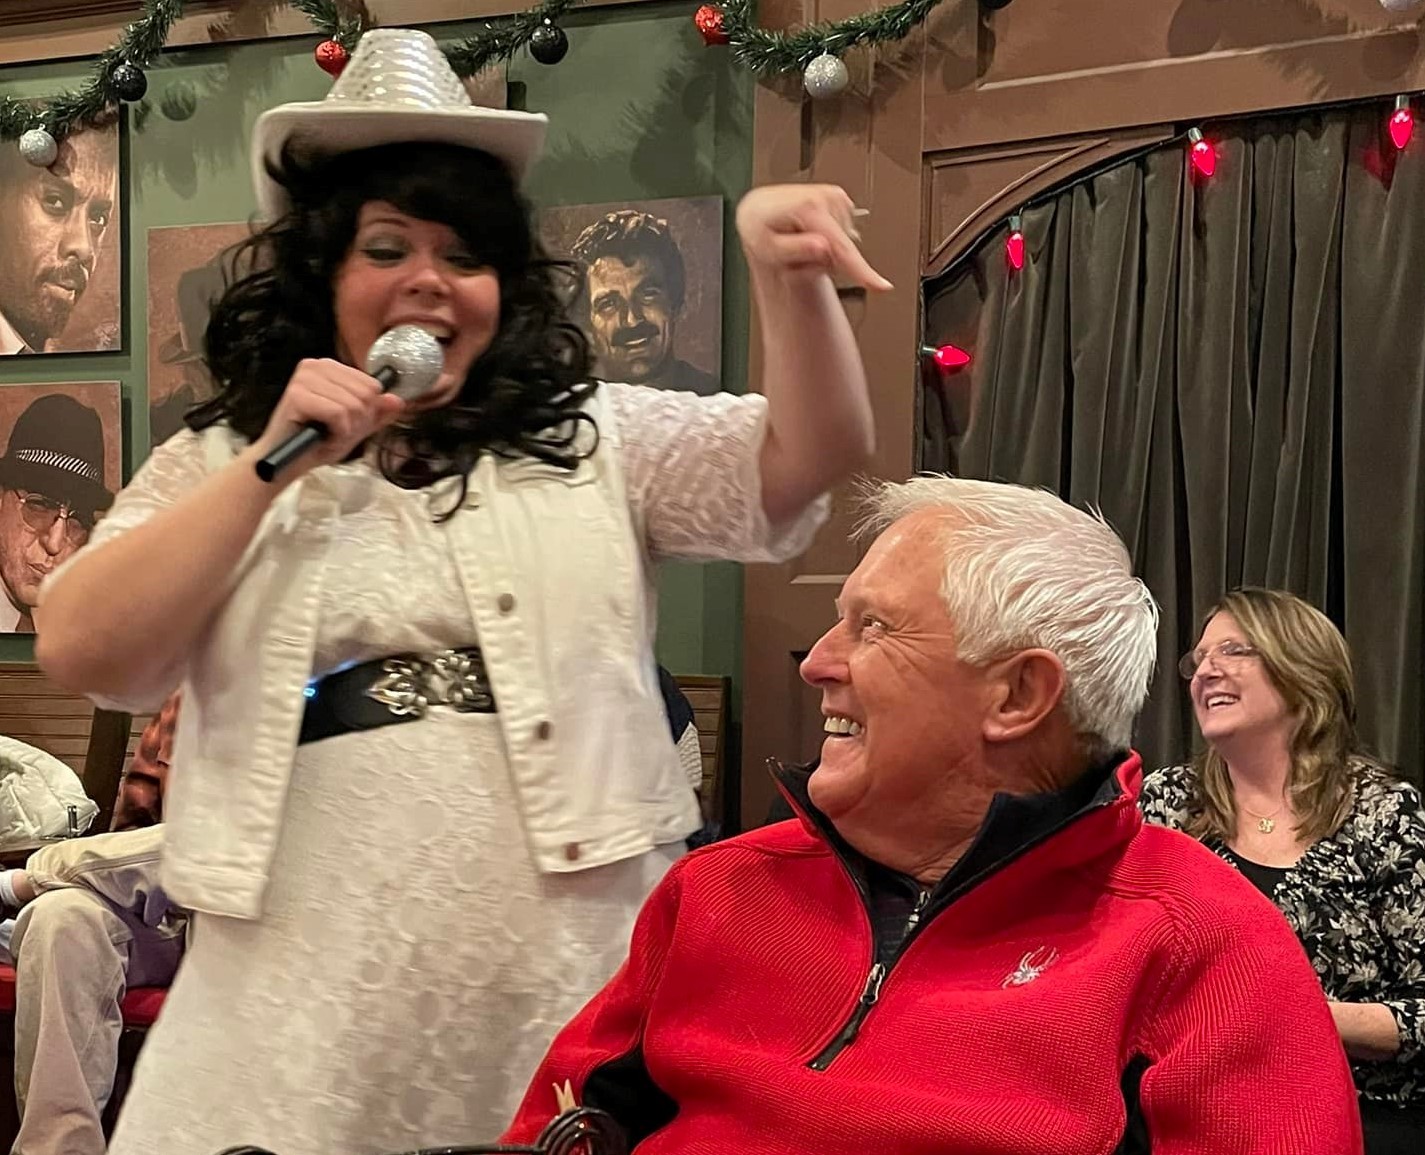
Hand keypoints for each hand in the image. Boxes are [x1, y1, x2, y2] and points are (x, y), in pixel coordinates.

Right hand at [251, 359, 406, 479]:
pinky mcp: (297, 395)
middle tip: (335, 431)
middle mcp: (315, 366)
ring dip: (345, 430)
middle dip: (357, 422)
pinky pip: (338, 414)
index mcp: (330, 367)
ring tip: (326, 434)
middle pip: (365, 395)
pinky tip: (321, 436)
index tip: (345, 423)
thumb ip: (377, 413)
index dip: (366, 412)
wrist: (287, 463)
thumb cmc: (317, 442)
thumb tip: (398, 401)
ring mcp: (304, 378)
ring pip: (353, 406)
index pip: (372, 385)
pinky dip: (336, 433)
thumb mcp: (355, 426)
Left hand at [736, 184, 891, 291]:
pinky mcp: (840, 199)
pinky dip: (831, 240)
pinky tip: (811, 233)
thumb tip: (822, 246)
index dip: (860, 269)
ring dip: (826, 251)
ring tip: (802, 242)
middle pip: (843, 248)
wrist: (761, 213)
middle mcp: (823, 197)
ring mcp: (834, 197)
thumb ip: (796, 249)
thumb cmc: (762, 230)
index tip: (882, 286)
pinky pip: (844, 234)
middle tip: (800, 258)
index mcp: (807, 207)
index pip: (839, 245)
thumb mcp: (770, 248)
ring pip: (845, 243)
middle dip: (827, 263)